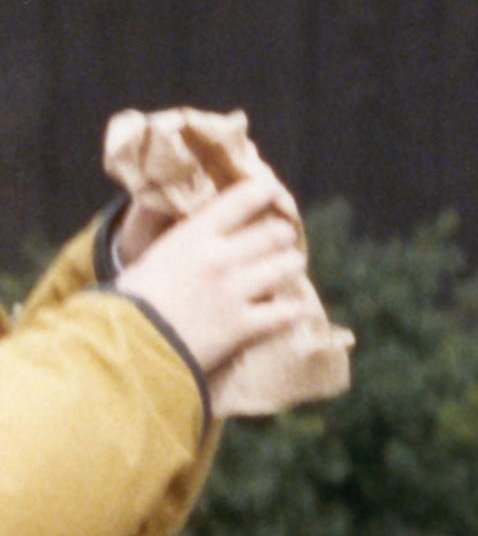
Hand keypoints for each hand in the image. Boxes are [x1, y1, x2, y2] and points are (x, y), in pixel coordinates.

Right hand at [113, 177, 310, 386]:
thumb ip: (188, 242)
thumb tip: (207, 228)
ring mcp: (235, 291)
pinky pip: (287, 312)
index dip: (264, 192)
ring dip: (290, 267)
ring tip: (287, 270)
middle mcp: (220, 258)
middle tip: (281, 241)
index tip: (271, 192)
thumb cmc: (131, 299)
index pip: (242, 199)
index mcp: (194, 236)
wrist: (126, 344)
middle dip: (282, 236)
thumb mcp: (156, 256)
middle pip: (276, 233)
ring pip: (289, 266)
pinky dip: (293, 310)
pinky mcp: (243, 325)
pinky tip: (293, 309)